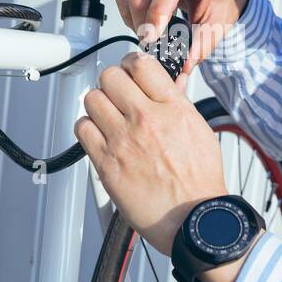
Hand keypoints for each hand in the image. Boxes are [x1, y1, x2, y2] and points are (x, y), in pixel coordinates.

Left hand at [74, 51, 227, 255]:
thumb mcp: (199, 129)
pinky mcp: (106, 162)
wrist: (193, 218)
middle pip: (110, 76)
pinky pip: (82, 128)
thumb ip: (177, 102)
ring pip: (92, 99)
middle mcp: (146, 119)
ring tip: (108, 117)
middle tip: (118, 94)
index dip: (132, 64)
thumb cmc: (199, 181)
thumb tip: (167, 81)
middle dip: (114, 83)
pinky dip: (88, 128)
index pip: (141, 64)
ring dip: (99, 105)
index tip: (131, 72)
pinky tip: (101, 136)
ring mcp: (123, 140)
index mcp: (172, 108)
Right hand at [115, 0, 250, 74]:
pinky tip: (147, 20)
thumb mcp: (219, 23)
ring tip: (152, 32)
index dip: (157, 12)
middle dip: (143, 25)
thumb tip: (185, 64)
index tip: (152, 38)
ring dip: (135, 20)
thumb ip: (203, 44)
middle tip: (154, 44)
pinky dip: (130, 13)